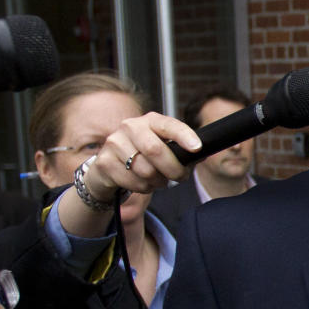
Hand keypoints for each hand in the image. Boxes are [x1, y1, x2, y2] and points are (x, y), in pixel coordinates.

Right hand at [83, 112, 200, 202]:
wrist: (108, 168)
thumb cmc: (142, 157)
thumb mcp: (162, 148)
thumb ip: (182, 151)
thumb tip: (203, 154)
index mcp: (149, 121)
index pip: (169, 124)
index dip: (184, 136)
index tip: (197, 147)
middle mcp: (130, 127)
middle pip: (156, 151)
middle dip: (173, 169)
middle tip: (179, 177)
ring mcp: (114, 143)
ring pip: (146, 171)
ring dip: (158, 181)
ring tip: (157, 179)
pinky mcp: (104, 162)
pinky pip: (133, 182)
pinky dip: (143, 188)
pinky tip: (141, 182)